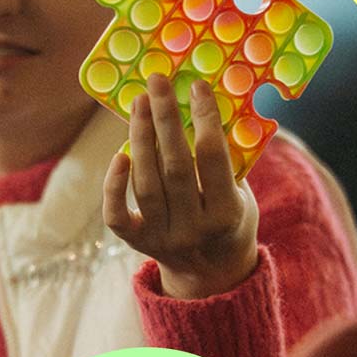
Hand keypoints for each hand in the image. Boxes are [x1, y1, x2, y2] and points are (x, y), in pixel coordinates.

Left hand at [103, 74, 258, 298]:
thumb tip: (205, 104)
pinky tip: (119, 154)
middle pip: (175, 165)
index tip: (196, 86)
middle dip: (165, 118)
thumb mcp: (242, 195)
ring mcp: (163, 238)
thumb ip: (227, 159)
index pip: (213, 157)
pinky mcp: (139, 244)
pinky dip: (114, 185)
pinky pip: (117, 215)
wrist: (213, 274)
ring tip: (139, 104)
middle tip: (157, 82)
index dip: (204, 117)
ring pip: (145, 183)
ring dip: (140, 138)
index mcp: (227, 214)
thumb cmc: (229, 220)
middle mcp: (193, 229)